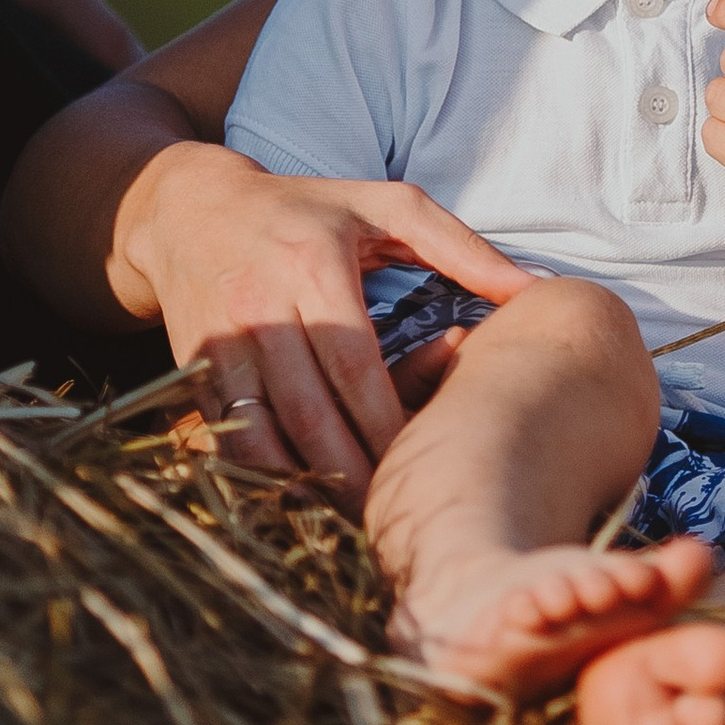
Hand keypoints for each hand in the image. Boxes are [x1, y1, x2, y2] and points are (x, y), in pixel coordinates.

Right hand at [116, 143, 530, 499]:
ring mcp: (219, 341)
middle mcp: (260, 306)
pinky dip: (258, 472)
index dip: (385, 421)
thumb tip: (534, 289)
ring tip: (349, 518)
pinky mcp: (191, 367)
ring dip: (303, 482)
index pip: (352, 364)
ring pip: (261, 431)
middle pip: (307, 409)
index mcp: (313, 266)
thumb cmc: (308, 209)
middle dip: (349, 468)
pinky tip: (294, 499)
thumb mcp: (387, 206)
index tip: (423, 458)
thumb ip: (462, 247)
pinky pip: (226, 434)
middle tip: (391, 508)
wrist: (190, 209)